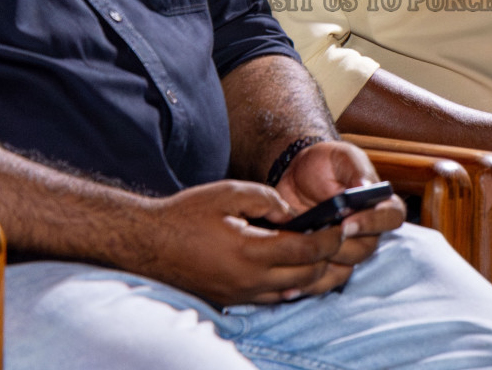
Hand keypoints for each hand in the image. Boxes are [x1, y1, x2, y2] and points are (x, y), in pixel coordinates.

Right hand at [131, 178, 347, 305]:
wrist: (149, 243)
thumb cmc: (186, 215)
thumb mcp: (229, 192)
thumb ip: (267, 199)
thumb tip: (293, 213)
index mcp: (251, 251)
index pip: (306, 251)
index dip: (330, 239)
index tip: (343, 226)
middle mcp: (249, 280)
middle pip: (306, 276)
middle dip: (329, 258)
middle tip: (340, 238)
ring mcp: (241, 294)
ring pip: (293, 292)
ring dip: (314, 275)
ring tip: (325, 254)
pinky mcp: (234, 300)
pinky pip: (274, 298)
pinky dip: (292, 285)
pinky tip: (296, 269)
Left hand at [273, 141, 404, 282]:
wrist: (297, 174)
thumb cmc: (325, 163)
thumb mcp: (341, 156)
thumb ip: (356, 169)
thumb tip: (366, 187)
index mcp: (379, 202)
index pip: (392, 217)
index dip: (373, 223)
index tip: (348, 222)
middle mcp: (368, 229)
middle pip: (366, 248)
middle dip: (342, 246)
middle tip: (318, 239)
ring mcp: (347, 247)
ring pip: (345, 268)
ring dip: (323, 264)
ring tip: (301, 254)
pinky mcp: (326, 259)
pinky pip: (324, 280)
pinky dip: (308, 283)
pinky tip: (289, 285)